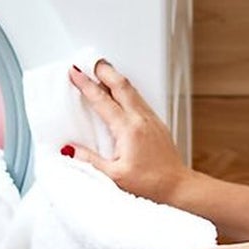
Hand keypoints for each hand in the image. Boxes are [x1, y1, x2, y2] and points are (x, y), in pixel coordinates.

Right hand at [66, 61, 190, 204]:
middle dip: (104, 70)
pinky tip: (121, 94)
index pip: (102, 100)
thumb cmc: (150, 184)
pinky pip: (139, 100)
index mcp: (128, 129)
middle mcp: (141, 119)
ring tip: (103, 72)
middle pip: (121, 85)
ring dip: (116, 78)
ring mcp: (151, 119)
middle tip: (90, 62)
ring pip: (132, 90)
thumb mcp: (114, 176)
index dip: (86, 84)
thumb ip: (90, 160)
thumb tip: (70, 150)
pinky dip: (126, 91)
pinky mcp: (157, 124)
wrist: (177, 186)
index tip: (75, 73)